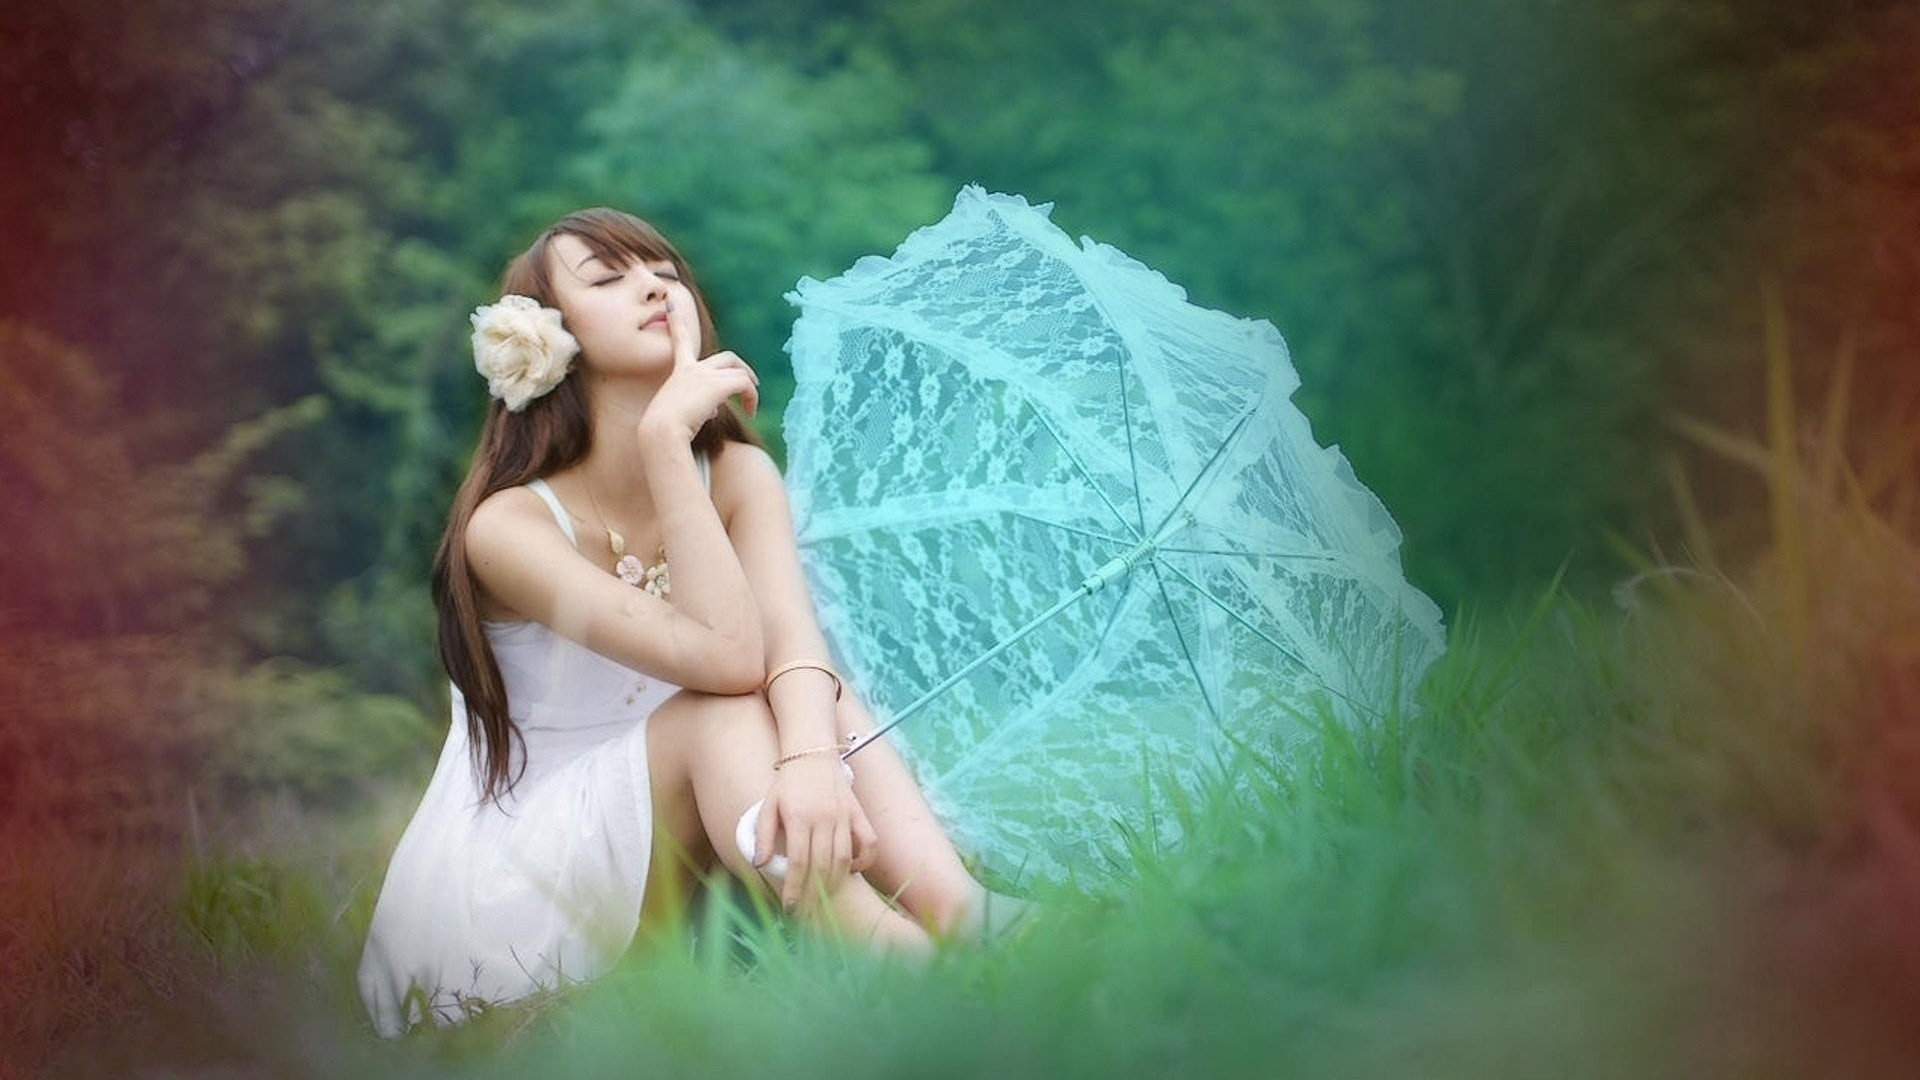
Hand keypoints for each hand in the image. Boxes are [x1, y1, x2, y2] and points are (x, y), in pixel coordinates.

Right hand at [638, 293, 758, 443]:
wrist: (661, 432)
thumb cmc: (664, 431)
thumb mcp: (680, 414)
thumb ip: (699, 406)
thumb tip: (714, 410)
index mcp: (679, 373)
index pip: (680, 341)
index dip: (676, 322)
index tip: (671, 303)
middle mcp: (692, 369)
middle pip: (726, 358)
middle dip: (741, 369)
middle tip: (752, 384)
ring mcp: (705, 374)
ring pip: (740, 374)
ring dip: (750, 391)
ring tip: (751, 409)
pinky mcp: (718, 384)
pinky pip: (745, 385)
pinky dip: (752, 398)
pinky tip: (751, 412)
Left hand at [752, 755, 877, 909]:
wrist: (812, 752)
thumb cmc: (787, 783)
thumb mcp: (767, 805)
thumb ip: (762, 835)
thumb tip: (759, 865)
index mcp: (798, 817)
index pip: (797, 862)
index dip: (794, 888)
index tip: (789, 907)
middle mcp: (823, 818)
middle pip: (821, 866)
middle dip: (813, 894)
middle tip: (805, 912)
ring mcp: (844, 815)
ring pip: (844, 859)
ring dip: (835, 884)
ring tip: (824, 900)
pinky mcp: (858, 812)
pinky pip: (869, 842)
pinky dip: (864, 860)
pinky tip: (852, 871)